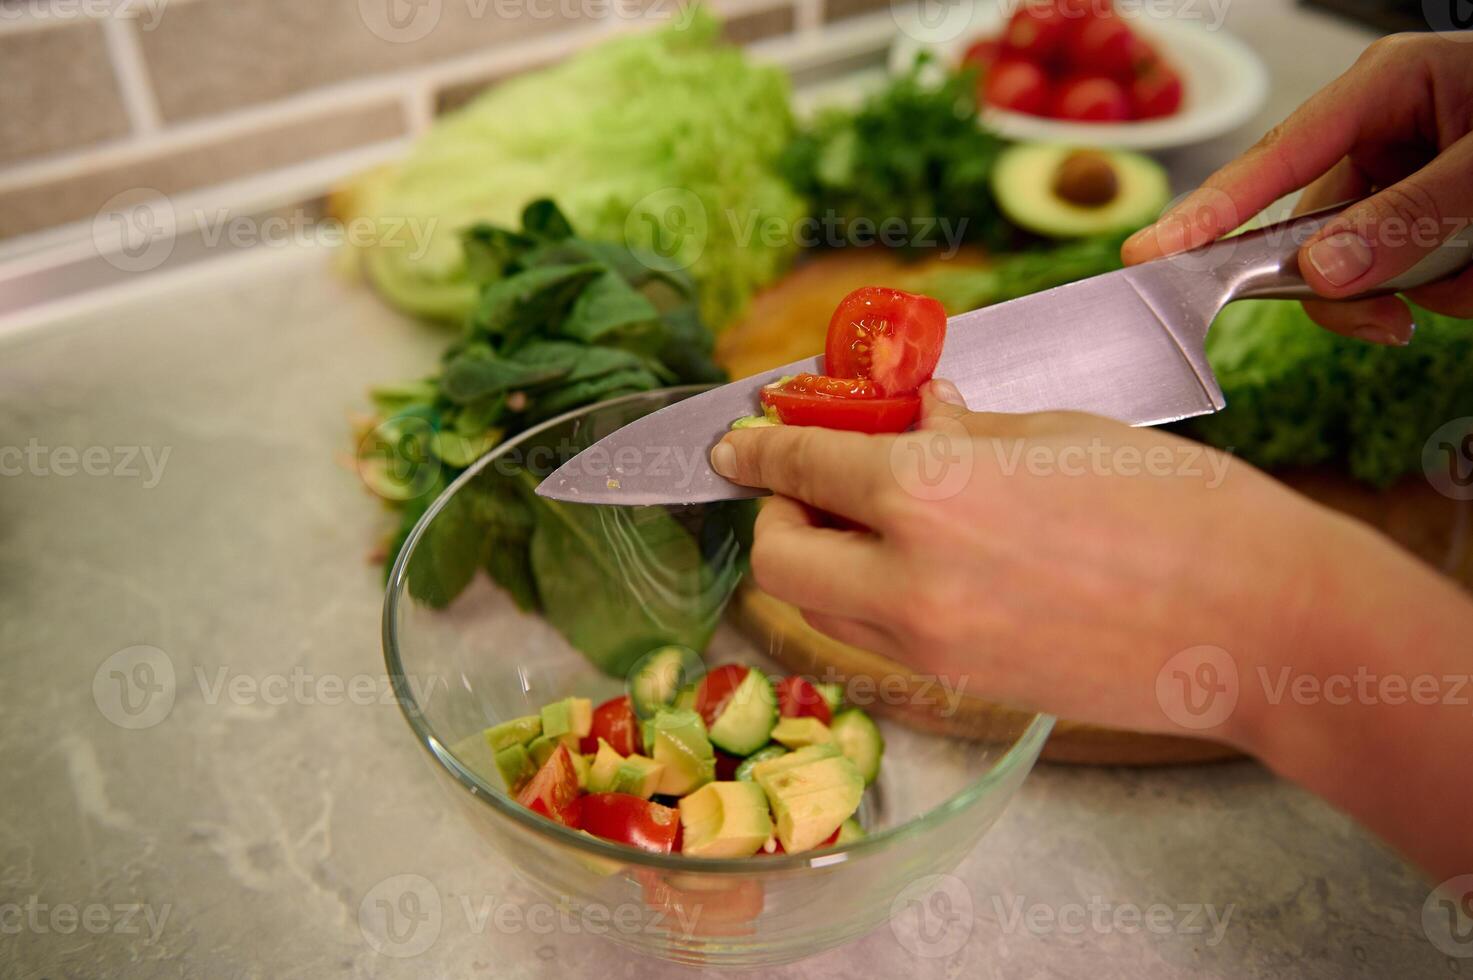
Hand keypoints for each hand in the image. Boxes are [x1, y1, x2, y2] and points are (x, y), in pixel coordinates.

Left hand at [711, 382, 1324, 742]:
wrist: (1261, 621)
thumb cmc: (1178, 504)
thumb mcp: (1056, 433)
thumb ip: (958, 430)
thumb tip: (905, 419)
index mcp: (931, 495)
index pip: (801, 465)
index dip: (757, 446)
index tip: (737, 438)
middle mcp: (910, 581)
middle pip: (778, 562)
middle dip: (776, 512)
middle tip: (814, 477)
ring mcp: (933, 648)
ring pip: (820, 609)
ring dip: (820, 557)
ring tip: (872, 513)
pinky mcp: (963, 686)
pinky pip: (879, 638)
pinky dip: (871, 594)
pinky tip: (927, 556)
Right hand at [1122, 32, 1472, 345]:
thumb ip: (1411, 218)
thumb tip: (1321, 272)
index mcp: (1384, 88)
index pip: (1276, 157)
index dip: (1211, 211)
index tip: (1151, 254)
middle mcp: (1377, 136)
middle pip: (1306, 230)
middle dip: (1352, 281)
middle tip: (1392, 326)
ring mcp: (1395, 184)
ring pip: (1354, 266)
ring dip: (1418, 290)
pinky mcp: (1418, 227)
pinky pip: (1398, 280)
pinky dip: (1445, 293)